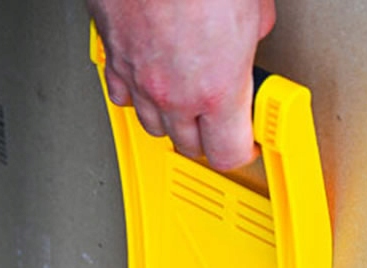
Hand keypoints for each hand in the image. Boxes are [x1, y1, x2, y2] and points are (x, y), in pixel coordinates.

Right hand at [87, 0, 275, 170]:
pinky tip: (149, 84)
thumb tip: (252, 34)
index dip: (241, 151)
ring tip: (186, 104)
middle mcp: (175, 93)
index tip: (246, 143)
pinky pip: (122, 96)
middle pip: (190, 146)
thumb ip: (252, 35)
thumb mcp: (252, 7)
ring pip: (154, 126)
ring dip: (172, 121)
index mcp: (217, 88)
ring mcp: (140, 78)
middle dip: (208, 138)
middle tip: (219, 122)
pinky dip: (137, 96)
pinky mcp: (114, 57)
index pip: (229, 153)